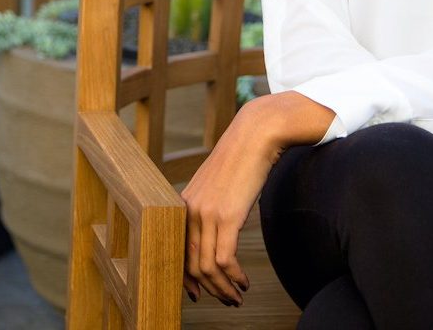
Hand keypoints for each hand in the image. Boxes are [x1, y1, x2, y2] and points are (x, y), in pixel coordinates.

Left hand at [181, 91, 334, 306]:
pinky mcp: (226, 215)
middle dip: (208, 289)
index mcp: (185, 202)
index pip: (177, 250)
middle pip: (191, 264)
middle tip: (226, 299)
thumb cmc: (242, 157)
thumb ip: (209, 205)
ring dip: (223, 289)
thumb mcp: (218, 184)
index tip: (198, 292)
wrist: (256, 133)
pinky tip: (244, 282)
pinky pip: (224, 260)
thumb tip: (215, 230)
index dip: (186, 277)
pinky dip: (233, 278)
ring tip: (238, 295)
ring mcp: (207, 213)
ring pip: (207, 268)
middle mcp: (190, 209)